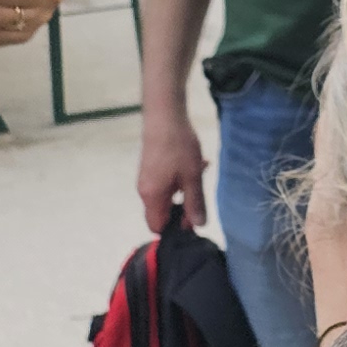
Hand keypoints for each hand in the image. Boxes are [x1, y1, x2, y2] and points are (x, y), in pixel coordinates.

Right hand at [138, 106, 210, 233]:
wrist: (164, 118)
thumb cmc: (178, 148)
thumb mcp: (192, 178)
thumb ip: (195, 203)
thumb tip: (199, 225)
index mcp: (152, 197)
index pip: (157, 227)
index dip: (176, 228)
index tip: (195, 219)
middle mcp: (145, 191)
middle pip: (164, 212)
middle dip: (185, 206)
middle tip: (201, 193)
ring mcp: (147, 179)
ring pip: (168, 195)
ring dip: (186, 189)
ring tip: (201, 171)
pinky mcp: (151, 168)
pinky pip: (167, 182)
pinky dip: (181, 178)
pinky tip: (196, 163)